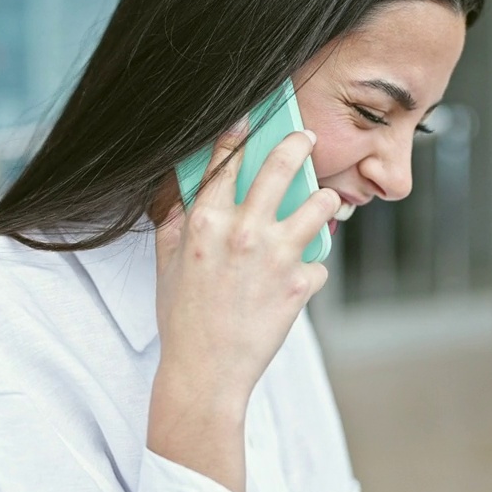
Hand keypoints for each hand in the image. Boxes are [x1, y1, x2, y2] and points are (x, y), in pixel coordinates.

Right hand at [152, 120, 340, 407]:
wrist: (205, 371)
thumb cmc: (182, 318)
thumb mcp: (167, 263)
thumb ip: (178, 222)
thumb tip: (188, 194)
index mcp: (205, 220)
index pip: (226, 159)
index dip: (239, 133)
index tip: (250, 119)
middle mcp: (243, 229)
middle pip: (280, 165)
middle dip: (297, 144)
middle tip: (305, 138)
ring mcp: (276, 255)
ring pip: (320, 205)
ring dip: (324, 203)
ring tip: (323, 204)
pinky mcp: (301, 283)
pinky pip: (320, 261)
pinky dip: (312, 268)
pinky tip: (298, 279)